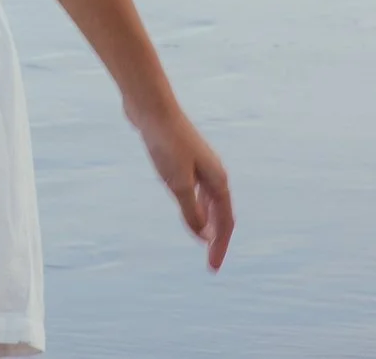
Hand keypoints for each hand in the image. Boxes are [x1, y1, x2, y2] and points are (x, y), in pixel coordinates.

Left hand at [127, 98, 232, 271]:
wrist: (151, 108)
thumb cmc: (166, 143)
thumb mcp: (177, 182)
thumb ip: (190, 211)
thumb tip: (203, 235)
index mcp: (218, 181)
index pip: (225, 223)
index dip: (220, 246)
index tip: (213, 268)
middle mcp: (214, 174)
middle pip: (221, 214)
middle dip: (217, 239)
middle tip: (211, 262)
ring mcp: (200, 165)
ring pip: (210, 201)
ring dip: (208, 223)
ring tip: (204, 241)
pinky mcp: (184, 159)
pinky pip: (197, 190)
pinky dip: (196, 206)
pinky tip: (187, 208)